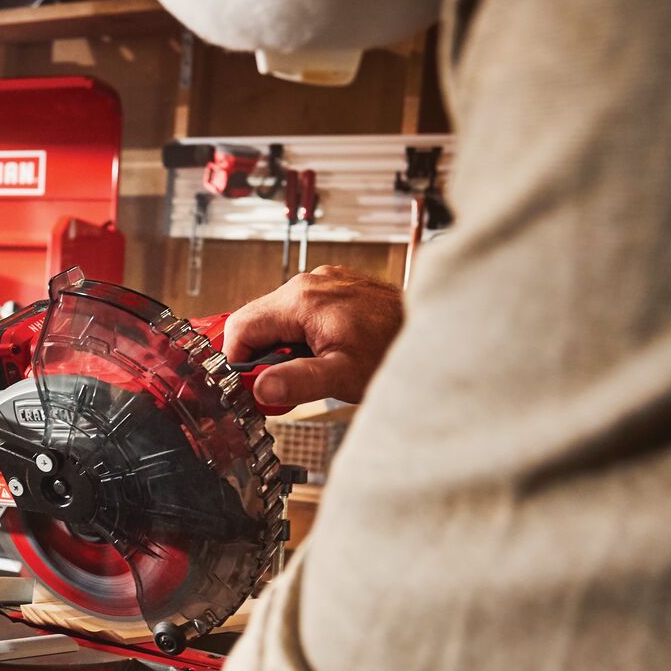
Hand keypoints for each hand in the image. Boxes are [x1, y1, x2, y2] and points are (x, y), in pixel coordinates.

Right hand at [223, 265, 403, 405]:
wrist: (433, 333)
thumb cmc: (393, 350)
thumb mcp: (342, 376)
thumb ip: (297, 381)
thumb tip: (261, 388)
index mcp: (301, 300)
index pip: (240, 327)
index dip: (238, 360)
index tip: (249, 384)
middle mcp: (309, 283)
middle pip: (257, 321)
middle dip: (262, 356)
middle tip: (281, 383)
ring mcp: (322, 282)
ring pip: (278, 317)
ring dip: (283, 347)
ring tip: (309, 368)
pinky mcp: (334, 288)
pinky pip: (299, 311)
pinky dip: (300, 335)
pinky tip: (322, 352)